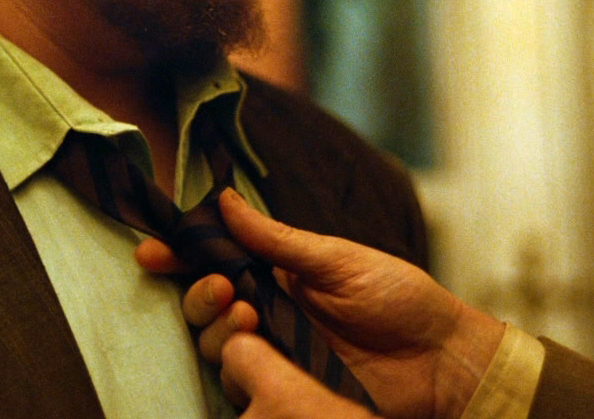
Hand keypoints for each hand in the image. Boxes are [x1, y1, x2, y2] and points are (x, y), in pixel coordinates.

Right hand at [135, 189, 504, 418]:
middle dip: (198, 293)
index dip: (179, 258)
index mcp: (277, 277)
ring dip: (217, 327)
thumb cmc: (399, 299)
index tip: (151, 252)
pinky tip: (253, 348)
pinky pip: (243, 385)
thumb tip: (223, 200)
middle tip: (220, 285)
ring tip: (247, 313)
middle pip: (205, 308)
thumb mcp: (336, 260)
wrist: (443, 358)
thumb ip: (276, 239)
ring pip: (216, 346)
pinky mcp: (288, 393)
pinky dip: (237, 368)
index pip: (215, 263)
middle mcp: (269, 316)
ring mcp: (278, 356)